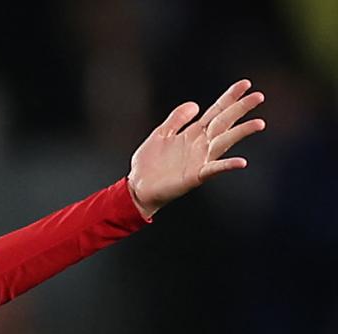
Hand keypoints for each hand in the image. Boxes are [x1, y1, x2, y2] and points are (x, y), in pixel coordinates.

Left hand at [127, 80, 264, 216]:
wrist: (136, 189)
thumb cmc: (147, 164)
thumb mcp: (161, 134)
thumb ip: (176, 118)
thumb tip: (195, 105)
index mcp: (193, 133)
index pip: (216, 111)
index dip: (230, 97)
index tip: (246, 84)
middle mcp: (200, 145)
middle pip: (224, 122)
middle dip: (241, 109)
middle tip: (259, 96)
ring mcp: (200, 160)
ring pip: (224, 142)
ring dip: (241, 133)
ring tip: (258, 123)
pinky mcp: (195, 176)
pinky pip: (214, 169)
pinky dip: (227, 166)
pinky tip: (241, 162)